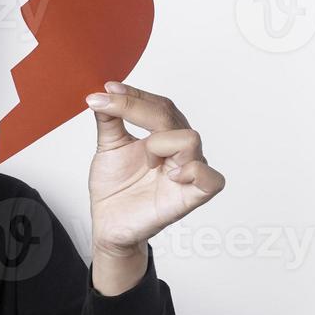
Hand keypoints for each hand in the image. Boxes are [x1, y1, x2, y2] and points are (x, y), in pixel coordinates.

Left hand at [86, 81, 224, 257]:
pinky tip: (170, 174)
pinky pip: (211, 179)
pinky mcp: (191, 197)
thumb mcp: (108, 148)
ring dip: (160, 143)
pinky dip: (194, 171)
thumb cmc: (115, 189)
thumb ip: (110, 120)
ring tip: (145, 161)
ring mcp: (187, 173)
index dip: (135, 95)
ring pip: (190, 139)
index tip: (107, 90)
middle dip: (136, 107)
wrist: (109, 225)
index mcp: (163, 136)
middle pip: (171, 115)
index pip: (159, 106)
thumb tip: (103, 94)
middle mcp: (179, 151)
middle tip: (107, 106)